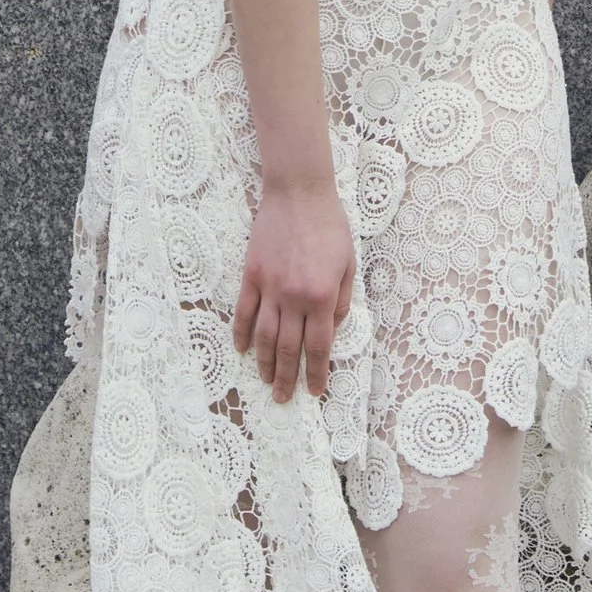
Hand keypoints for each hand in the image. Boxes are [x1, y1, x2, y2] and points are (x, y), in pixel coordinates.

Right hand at [233, 178, 356, 405]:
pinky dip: (242, 333)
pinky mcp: (251, 275)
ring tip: (265, 381)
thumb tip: (332, 328)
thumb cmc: (330, 226)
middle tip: (283, 398)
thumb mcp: (348, 263)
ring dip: (264, 363)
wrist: (299, 193)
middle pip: (288, 348)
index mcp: (322, 296)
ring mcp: (269, 287)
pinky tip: (242, 349)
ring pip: (264, 336)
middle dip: (287, 377)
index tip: (315, 392)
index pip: (319, 346)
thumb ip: (342, 299)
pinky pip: (244, 311)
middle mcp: (294, 297)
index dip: (317, 372)